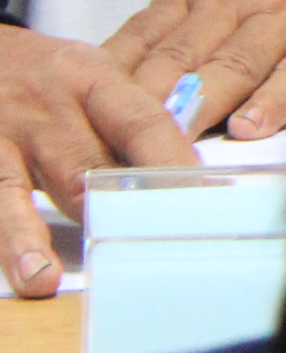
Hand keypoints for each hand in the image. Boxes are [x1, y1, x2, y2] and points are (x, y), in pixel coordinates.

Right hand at [0, 27, 192, 297]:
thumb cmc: (44, 75)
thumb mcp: (89, 73)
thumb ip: (126, 116)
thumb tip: (184, 167)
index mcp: (92, 80)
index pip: (142, 122)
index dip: (169, 161)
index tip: (198, 196)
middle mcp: (46, 108)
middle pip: (82, 164)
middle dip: (110, 210)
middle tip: (139, 247)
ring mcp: (1, 136)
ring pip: (15, 190)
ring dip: (29, 237)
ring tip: (41, 279)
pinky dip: (0, 231)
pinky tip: (10, 264)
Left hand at [104, 0, 285, 147]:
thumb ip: (191, 13)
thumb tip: (138, 70)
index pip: (142, 36)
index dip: (111, 82)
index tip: (86, 121)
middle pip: (178, 58)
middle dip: (142, 105)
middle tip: (113, 147)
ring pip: (232, 66)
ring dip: (197, 106)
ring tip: (171, 141)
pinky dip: (276, 100)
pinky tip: (252, 127)